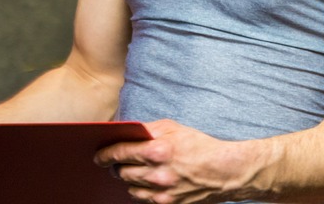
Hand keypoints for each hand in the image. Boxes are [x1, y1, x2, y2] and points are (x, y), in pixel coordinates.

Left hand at [94, 119, 260, 203]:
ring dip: (129, 180)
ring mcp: (163, 193)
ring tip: (133, 172)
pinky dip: (142, 191)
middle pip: (122, 173)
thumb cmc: (199, 146)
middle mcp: (157, 174)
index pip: (119, 153)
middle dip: (117, 167)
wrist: (225, 171)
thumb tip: (124, 131)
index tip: (98, 156)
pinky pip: (144, 200)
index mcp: (156, 150)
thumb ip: (146, 130)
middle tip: (117, 163)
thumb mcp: (172, 128)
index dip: (105, 155)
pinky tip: (146, 183)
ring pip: (131, 189)